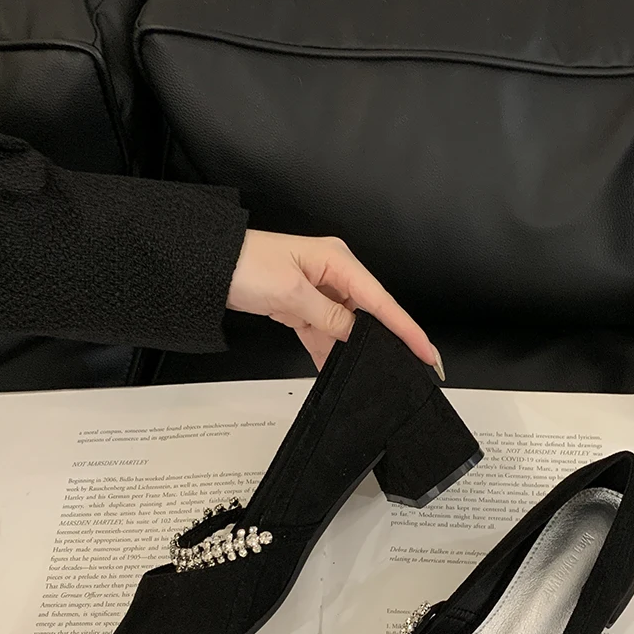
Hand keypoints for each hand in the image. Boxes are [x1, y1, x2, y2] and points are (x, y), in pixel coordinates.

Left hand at [227, 230, 443, 374]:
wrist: (208, 267)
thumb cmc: (245, 265)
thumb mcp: (290, 293)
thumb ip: (328, 316)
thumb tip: (355, 334)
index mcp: (337, 261)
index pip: (380, 301)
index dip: (405, 328)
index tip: (426, 351)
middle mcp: (332, 273)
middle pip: (368, 313)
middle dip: (382, 340)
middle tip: (404, 367)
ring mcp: (317, 289)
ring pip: (345, 326)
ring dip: (348, 348)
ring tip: (362, 372)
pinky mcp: (301, 304)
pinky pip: (322, 331)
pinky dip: (325, 349)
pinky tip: (330, 367)